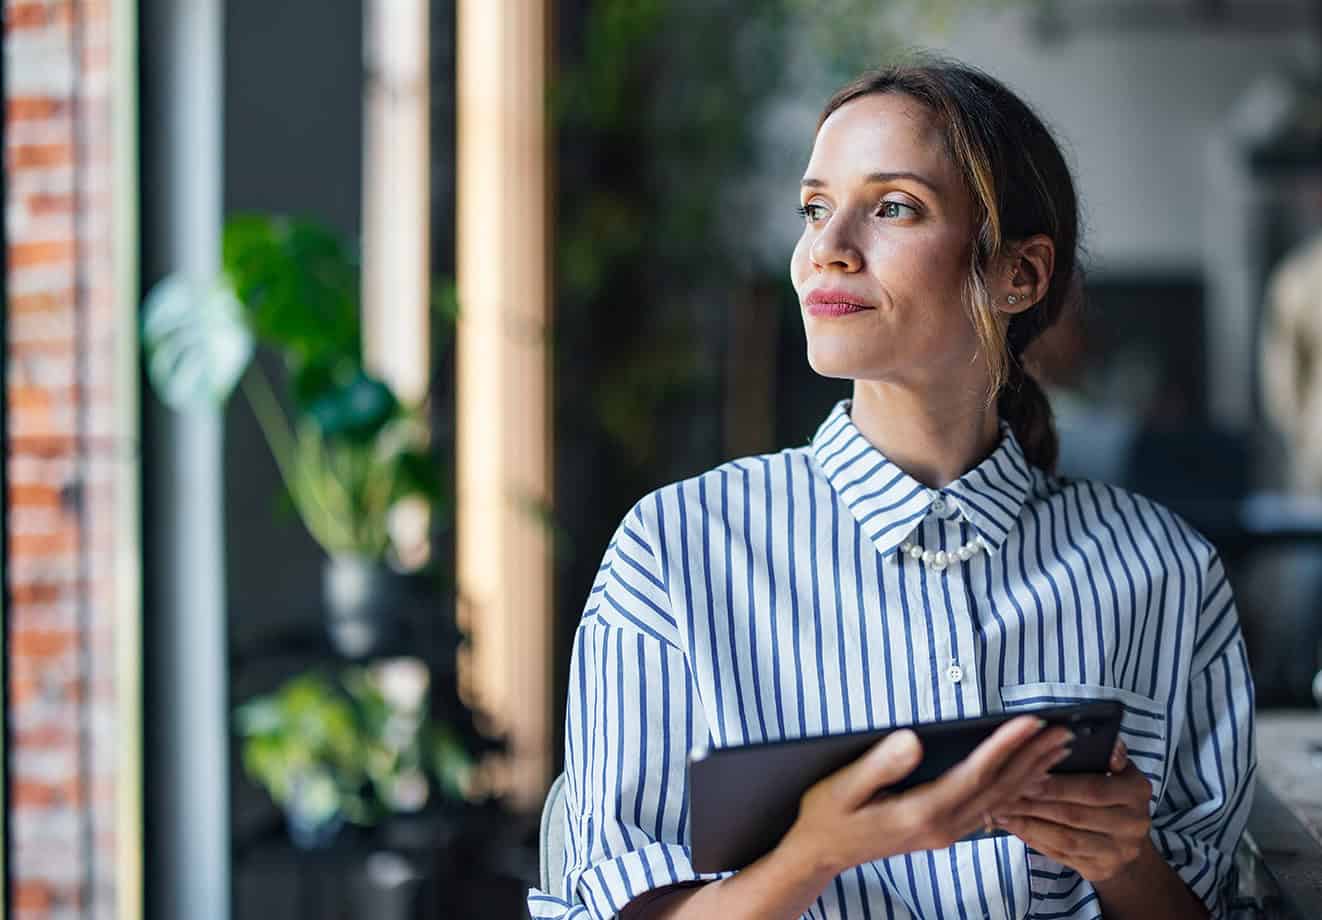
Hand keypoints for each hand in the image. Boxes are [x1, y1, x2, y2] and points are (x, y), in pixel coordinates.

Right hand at [780, 715, 1074, 880]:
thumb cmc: (828, 814)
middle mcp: (943, 826)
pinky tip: (1028, 776)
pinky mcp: (945, 831)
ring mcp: (947, 832)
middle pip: (1000, 787)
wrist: (822, 853)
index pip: (976, 774)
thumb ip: (879, 765)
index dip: (1006, 745)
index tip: (1031, 720)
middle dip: (1033, 756)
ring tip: (1057, 747)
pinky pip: (991, 809)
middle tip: (1064, 729)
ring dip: (1032, 771)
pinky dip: (1016, 788)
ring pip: (1001, 799)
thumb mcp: (842, 787)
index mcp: (922, 812)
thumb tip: (914, 740)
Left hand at [992, 739, 1153, 881]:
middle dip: (1036, 803)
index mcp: (1137, 791)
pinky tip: (1013, 826)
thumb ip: (1105, 752)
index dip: (1058, 784)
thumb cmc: (1111, 789)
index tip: (1026, 775)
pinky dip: (1034, 839)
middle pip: (1076, 815)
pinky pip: (1062, 855)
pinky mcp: (1102, 870)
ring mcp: (1119, 852)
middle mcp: (1133, 824)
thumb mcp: (1116, 766)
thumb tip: (1105, 745)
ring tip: (1001, 809)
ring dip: (1029, 823)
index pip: (1093, 788)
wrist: (1127, 837)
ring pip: (1066, 839)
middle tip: (1004, 792)